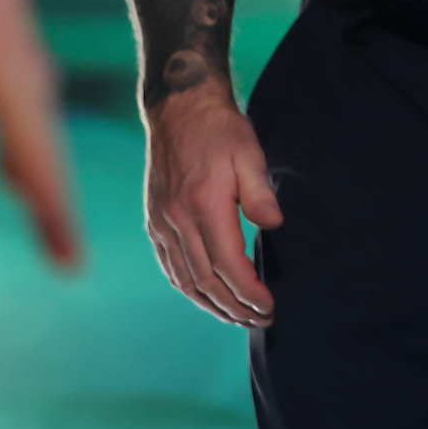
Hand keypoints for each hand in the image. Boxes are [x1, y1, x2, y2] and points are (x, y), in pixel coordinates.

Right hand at [143, 82, 280, 326]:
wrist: (179, 108)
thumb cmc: (220, 129)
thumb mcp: (248, 152)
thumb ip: (259, 192)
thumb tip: (272, 226)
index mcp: (202, 204)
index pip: (227, 265)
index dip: (248, 292)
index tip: (269, 306)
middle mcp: (177, 220)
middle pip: (206, 281)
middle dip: (234, 307)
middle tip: (261, 320)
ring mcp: (161, 223)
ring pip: (184, 280)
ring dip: (211, 305)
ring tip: (237, 318)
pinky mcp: (154, 222)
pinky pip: (170, 266)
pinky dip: (188, 289)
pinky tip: (205, 297)